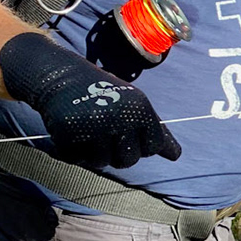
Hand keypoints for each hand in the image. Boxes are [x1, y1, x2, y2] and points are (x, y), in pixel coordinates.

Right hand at [0, 32, 183, 168]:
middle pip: (128, 161)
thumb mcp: (135, 107)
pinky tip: (73, 131)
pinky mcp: (70, 133)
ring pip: (101, 163)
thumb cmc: (106, 95)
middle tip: (105, 131)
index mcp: (141, 110)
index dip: (141, 145)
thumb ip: (155, 131)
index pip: (153, 147)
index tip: (128, 132)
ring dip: (94, 152)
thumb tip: (176, 155)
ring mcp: (94, 126)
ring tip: (89, 129)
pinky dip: (73, 150)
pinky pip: (76, 159)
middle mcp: (120, 118)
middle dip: (117, 153)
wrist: (64, 77)